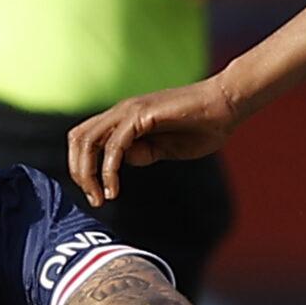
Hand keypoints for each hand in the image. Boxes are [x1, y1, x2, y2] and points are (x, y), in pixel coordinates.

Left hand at [66, 75, 243, 204]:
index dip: (83, 168)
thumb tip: (123, 162)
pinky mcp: (141, 116)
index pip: (86, 140)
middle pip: (78, 139)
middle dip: (79, 173)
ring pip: (88, 141)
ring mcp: (129, 111)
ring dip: (88, 173)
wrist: (227, 105)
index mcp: (124, 118)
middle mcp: (121, 111)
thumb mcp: (168, 148)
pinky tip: (114, 190)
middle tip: (95, 200)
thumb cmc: (204, 125)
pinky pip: (115, 146)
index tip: (99, 195)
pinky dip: (109, 171)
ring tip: (102, 198)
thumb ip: (145, 153)